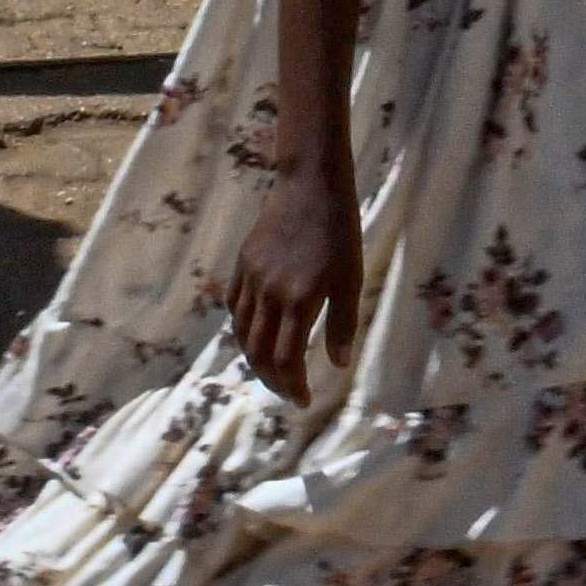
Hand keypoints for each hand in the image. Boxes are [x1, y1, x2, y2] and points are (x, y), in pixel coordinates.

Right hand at [214, 158, 361, 397]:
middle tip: (287, 392)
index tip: (303, 400)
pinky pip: (234, 307)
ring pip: (242, 333)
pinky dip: (242, 329)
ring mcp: (251, 279)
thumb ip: (343, 324)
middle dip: (272, 380)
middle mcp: (268, 295)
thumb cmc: (339, 231)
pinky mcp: (242, 265)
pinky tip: (254, 335)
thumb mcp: (350, 278)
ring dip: (254, 359)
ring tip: (271, 371)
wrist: (309, 185)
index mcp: (298, 301)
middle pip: (259, 353)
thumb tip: (339, 365)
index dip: (293, 386)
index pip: (286, 360)